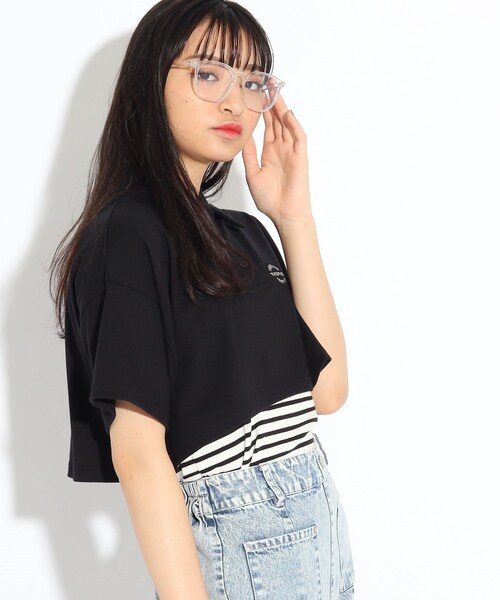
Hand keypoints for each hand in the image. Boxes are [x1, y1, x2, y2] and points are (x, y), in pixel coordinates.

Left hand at [241, 94, 312, 225]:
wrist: (284, 215)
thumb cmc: (270, 199)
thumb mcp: (253, 173)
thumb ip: (249, 154)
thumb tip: (243, 136)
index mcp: (270, 152)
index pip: (268, 125)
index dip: (263, 110)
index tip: (256, 94)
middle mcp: (282, 149)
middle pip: (278, 120)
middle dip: (274, 102)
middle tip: (267, 83)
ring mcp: (292, 152)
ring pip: (288, 125)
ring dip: (283, 108)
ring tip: (276, 91)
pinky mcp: (300, 158)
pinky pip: (298, 138)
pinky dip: (294, 125)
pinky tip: (287, 114)